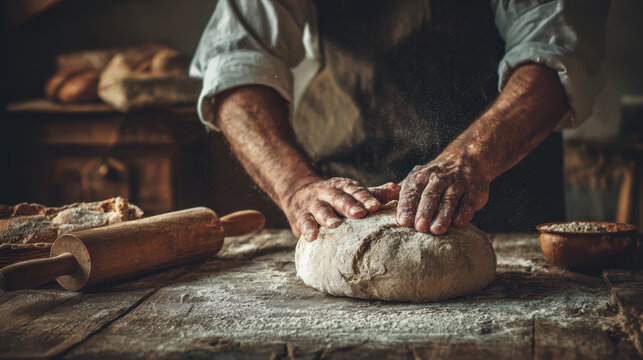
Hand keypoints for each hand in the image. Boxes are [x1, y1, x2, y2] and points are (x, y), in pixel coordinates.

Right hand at [282, 178, 399, 240]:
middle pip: (339, 197)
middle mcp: (328, 193)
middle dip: (349, 205)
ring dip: (327, 216)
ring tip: (335, 224)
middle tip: (359, 213)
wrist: (297, 192)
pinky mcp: (301, 217)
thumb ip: (373, 193)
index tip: (375, 206)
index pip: (355, 191)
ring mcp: (313, 204)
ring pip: (321, 209)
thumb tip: (397, 189)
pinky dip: (307, 229)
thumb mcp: (351, 192)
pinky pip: (304, 222)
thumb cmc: (333, 197)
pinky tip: (312, 237)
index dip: (365, 197)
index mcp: (343, 187)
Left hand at [396, 153, 489, 234]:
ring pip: (449, 199)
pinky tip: (458, 223)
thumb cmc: (433, 177)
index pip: (412, 191)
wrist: (467, 158)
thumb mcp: (415, 179)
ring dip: (443, 215)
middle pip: (430, 195)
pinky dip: (464, 212)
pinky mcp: (475, 191)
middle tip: (420, 228)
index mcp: (421, 176)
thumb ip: (396, 192)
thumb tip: (373, 202)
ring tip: (436, 230)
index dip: (407, 206)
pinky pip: (468, 202)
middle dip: (424, 211)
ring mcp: (458, 183)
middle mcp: (439, 178)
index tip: (403, 222)